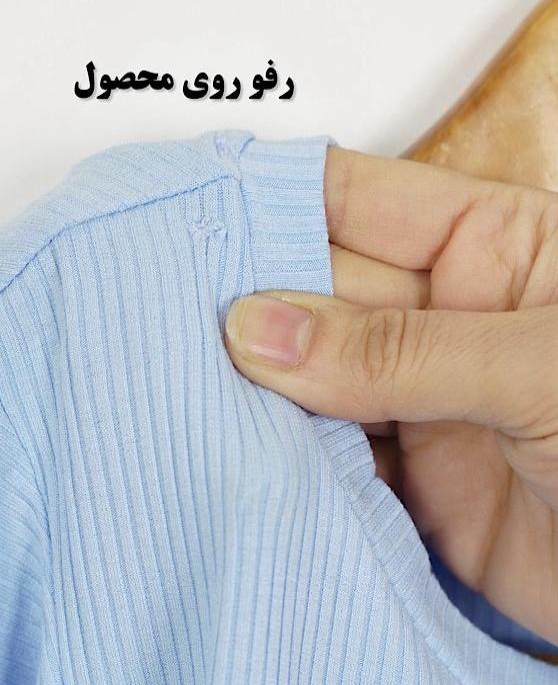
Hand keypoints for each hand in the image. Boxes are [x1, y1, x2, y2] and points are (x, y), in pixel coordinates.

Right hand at [224, 147, 557, 644]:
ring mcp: (420, 402)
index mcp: (492, 247)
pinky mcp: (406, 484)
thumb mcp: (543, 374)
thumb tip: (263, 325)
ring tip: (181, 383)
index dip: (271, 201)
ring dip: (253, 387)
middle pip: (317, 289)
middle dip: (247, 302)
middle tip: (165, 315)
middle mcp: (445, 318)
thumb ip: (400, 352)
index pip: (355, 199)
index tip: (193, 215)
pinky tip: (233, 449)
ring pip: (309, 377)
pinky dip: (278, 458)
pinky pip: (322, 457)